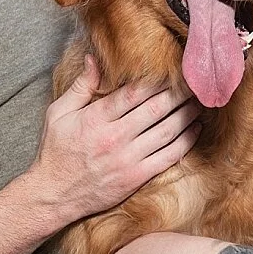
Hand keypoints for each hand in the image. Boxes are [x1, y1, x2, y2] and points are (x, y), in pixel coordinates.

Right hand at [32, 55, 201, 220]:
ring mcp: (127, 159)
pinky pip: (168, 157)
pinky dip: (186, 141)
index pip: (134, 93)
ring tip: (199, 101)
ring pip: (167, 131)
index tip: (172, 69)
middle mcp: (114, 138)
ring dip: (187, 114)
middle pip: (155, 109)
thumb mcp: (58, 114)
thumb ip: (81, 86)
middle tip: (194, 82)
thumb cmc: (55, 152)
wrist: (53, 195)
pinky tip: (195, 129)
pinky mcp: (136, 178)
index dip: (157, 80)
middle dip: (178, 93)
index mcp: (96, 118)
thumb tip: (94, 58)